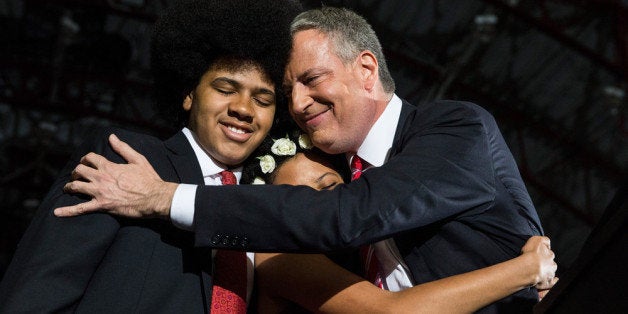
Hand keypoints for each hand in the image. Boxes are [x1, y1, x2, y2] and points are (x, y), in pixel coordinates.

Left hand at [54, 134, 177, 218]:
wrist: (155, 198)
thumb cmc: (149, 179)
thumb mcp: (138, 159)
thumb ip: (123, 148)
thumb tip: (112, 137)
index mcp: (109, 166)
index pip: (90, 158)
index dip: (85, 159)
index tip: (85, 162)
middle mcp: (101, 178)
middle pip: (79, 171)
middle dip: (76, 172)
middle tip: (77, 176)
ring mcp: (100, 192)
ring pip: (76, 187)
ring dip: (69, 187)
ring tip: (68, 188)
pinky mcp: (102, 206)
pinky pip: (81, 209)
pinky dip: (67, 211)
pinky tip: (56, 212)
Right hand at [520, 236, 557, 294]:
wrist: (529, 267)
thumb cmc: (531, 253)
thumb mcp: (537, 240)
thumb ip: (544, 240)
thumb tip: (548, 243)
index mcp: (550, 255)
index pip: (549, 253)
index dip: (542, 253)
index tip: (537, 254)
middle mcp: (552, 264)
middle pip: (551, 263)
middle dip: (546, 263)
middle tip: (537, 263)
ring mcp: (550, 274)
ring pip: (551, 272)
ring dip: (547, 272)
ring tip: (540, 272)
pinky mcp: (547, 283)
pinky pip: (552, 283)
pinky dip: (553, 282)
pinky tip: (553, 280)